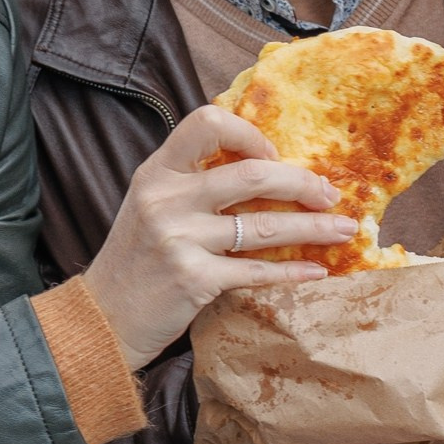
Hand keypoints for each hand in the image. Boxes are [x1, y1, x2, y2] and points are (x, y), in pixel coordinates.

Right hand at [81, 106, 358, 366]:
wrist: (101, 320)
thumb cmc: (135, 262)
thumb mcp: (150, 207)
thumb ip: (191, 184)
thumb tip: (262, 168)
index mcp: (156, 172)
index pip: (206, 123)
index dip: (249, 134)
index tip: (274, 156)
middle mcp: (167, 199)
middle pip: (252, 174)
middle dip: (302, 183)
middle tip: (329, 195)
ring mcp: (180, 239)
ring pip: (265, 226)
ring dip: (314, 228)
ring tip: (343, 229)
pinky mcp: (194, 279)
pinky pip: (258, 271)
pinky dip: (294, 271)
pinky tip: (317, 270)